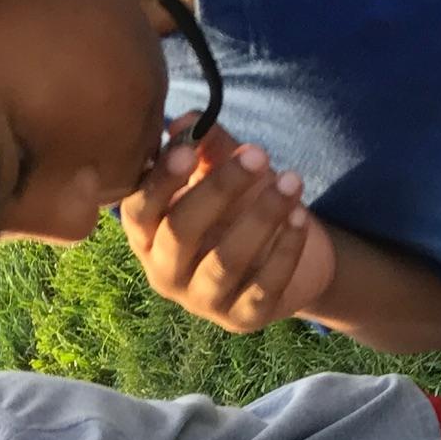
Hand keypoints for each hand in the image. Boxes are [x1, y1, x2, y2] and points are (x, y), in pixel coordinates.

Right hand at [121, 122, 337, 334]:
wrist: (284, 257)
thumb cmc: (239, 207)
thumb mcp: (221, 172)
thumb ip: (205, 147)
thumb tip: (189, 121)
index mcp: (147, 235)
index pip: (139, 210)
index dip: (160, 181)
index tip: (187, 149)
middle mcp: (165, 272)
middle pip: (181, 233)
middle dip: (220, 189)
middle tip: (258, 154)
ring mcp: (202, 301)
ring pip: (224, 261)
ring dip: (261, 217)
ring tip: (292, 181)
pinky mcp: (243, 318)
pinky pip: (263, 286)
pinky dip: (286, 248)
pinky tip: (302, 216)